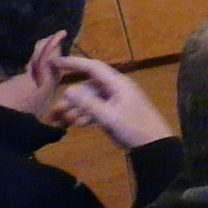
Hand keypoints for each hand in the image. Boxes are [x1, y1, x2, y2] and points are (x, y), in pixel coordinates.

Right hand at [46, 55, 172, 149]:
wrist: (153, 145)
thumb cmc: (135, 128)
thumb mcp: (110, 117)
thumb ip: (89, 103)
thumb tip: (68, 90)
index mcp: (118, 83)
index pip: (92, 67)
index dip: (73, 63)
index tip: (54, 62)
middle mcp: (116, 88)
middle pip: (88, 86)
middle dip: (72, 97)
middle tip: (57, 110)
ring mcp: (116, 100)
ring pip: (91, 99)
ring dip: (78, 108)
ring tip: (66, 120)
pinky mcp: (115, 112)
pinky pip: (96, 109)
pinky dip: (86, 114)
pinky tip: (79, 124)